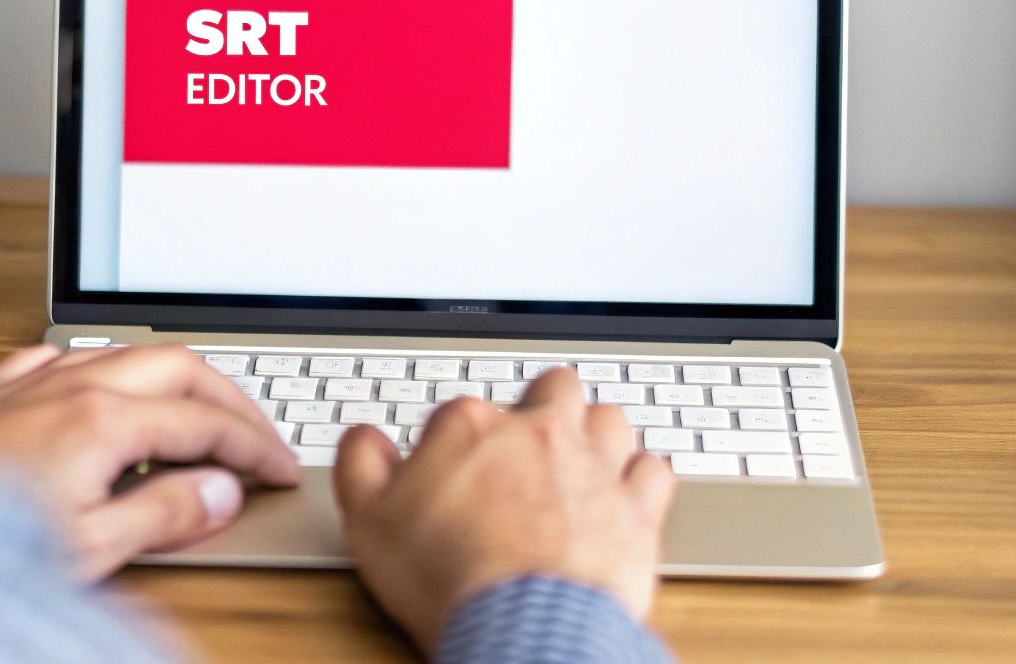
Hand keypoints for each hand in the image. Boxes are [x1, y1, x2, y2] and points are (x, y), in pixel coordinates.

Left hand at [0, 343, 299, 579]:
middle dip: (230, 400)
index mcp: (103, 420)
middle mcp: (71, 385)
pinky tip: (104, 388)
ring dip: (174, 379)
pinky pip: (64, 356)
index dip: (254, 448)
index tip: (279, 474)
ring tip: (197, 414)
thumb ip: (163, 513)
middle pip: (180, 369)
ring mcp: (30, 383)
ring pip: (126, 352)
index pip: (206, 423)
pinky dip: (105, 369)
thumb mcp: (88, 549)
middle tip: (257, 440)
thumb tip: (222, 490)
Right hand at [332, 369, 675, 652]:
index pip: (462, 411)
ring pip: (608, 418)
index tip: (449, 475)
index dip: (454, 442)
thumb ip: (362, 465)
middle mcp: (538, 432)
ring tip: (580, 460)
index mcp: (472, 426)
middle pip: (550, 389)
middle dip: (541, 406)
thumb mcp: (369, 521)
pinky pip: (653, 469)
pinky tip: (624, 493)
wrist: (523, 626)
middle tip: (527, 442)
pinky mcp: (635, 507)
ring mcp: (593, 465)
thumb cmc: (449, 576)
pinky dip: (641, 477)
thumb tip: (364, 438)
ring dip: (595, 433)